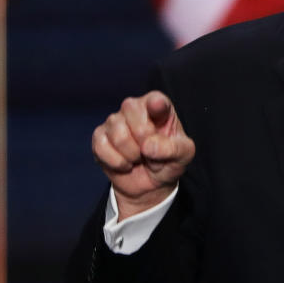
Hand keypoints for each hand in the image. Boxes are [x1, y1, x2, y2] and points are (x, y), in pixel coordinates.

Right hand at [91, 91, 195, 219]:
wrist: (150, 183)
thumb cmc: (169, 161)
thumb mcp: (183, 156)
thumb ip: (174, 148)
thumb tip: (149, 145)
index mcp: (159, 106)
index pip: (156, 99)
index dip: (155, 103)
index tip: (157, 105)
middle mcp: (135, 108)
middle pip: (131, 111)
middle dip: (143, 138)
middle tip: (150, 151)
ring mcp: (115, 121)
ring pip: (117, 133)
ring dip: (131, 154)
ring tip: (138, 158)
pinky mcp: (100, 136)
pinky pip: (102, 146)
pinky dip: (117, 162)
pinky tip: (125, 164)